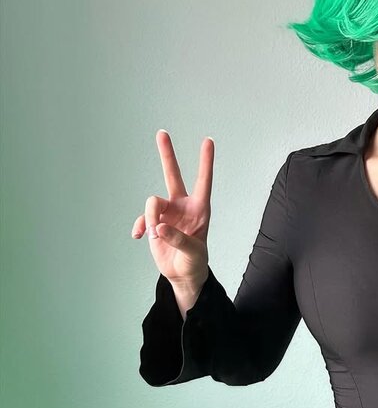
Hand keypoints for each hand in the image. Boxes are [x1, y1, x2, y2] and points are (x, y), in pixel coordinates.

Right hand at [132, 130, 212, 286]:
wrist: (182, 274)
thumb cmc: (195, 261)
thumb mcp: (193, 252)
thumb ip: (177, 239)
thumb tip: (159, 227)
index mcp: (199, 209)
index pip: (203, 181)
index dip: (205, 162)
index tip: (208, 141)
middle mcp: (182, 206)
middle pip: (173, 175)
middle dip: (167, 154)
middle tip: (162, 133)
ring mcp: (167, 213)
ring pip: (152, 203)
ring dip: (151, 218)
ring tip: (156, 236)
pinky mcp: (154, 222)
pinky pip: (143, 218)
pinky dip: (140, 226)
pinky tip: (139, 236)